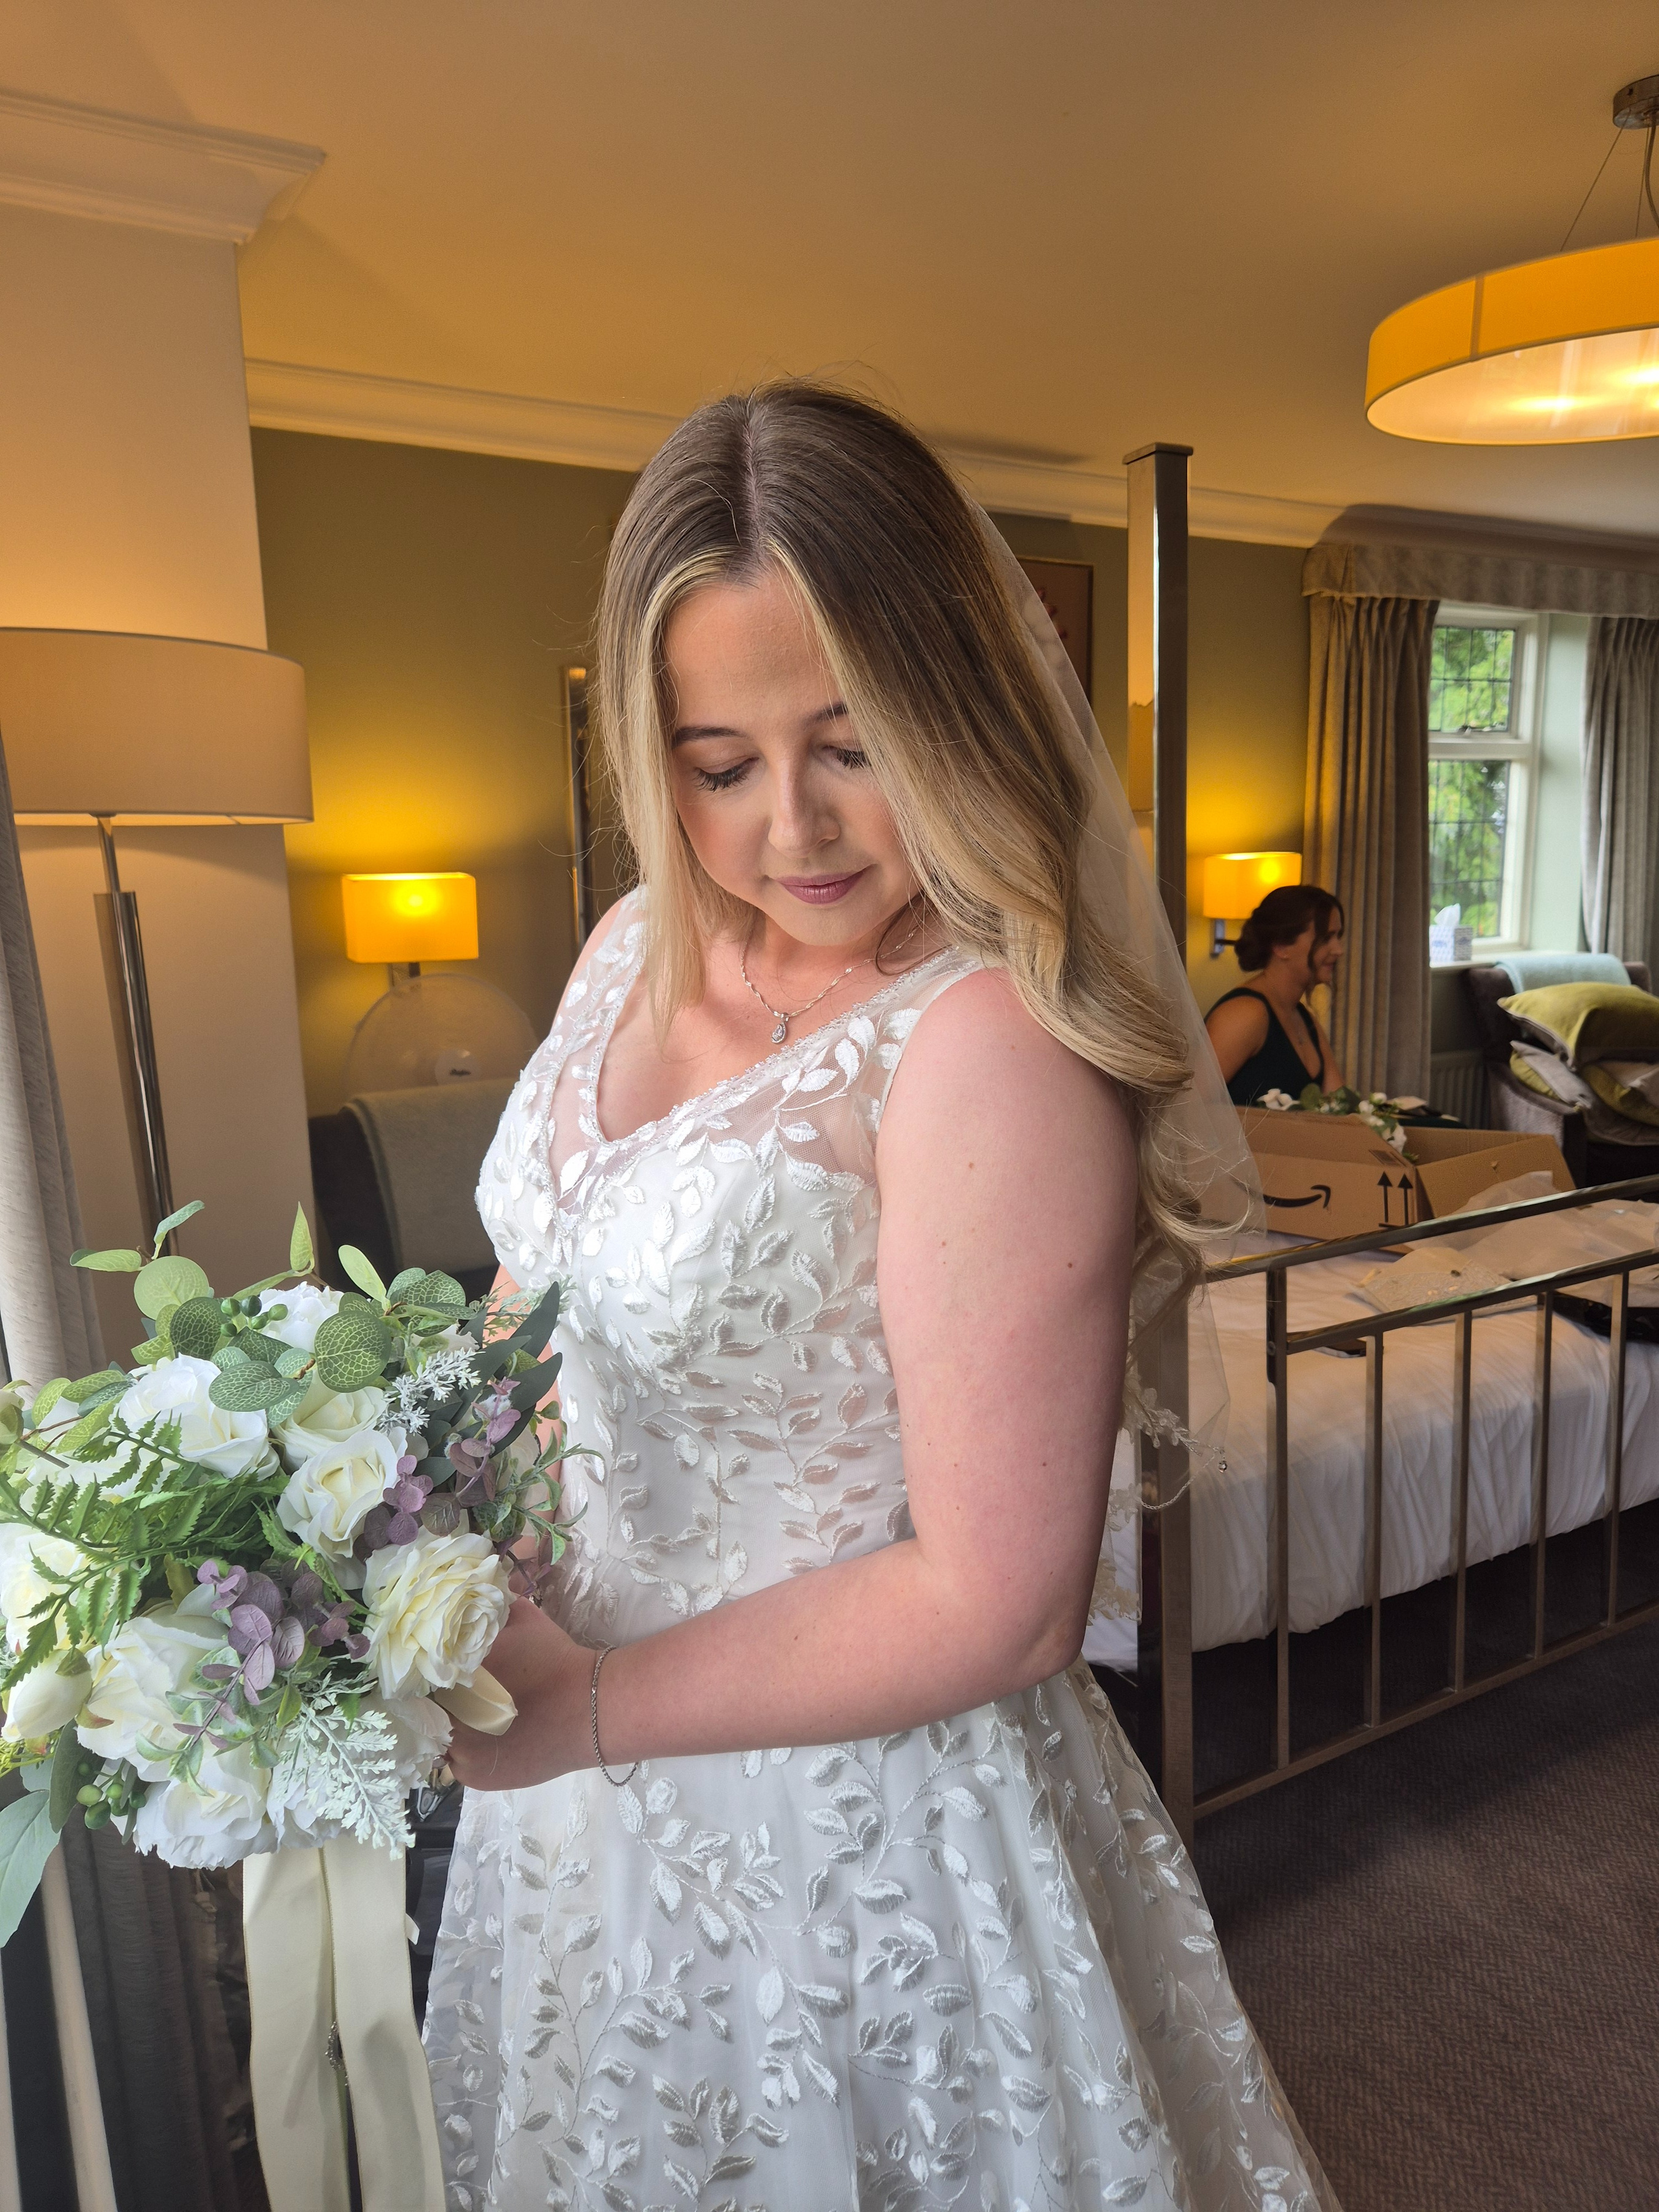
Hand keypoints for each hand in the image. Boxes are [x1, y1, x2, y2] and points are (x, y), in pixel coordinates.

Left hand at [444, 1599, 592, 1791]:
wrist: (589, 1708)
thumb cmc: (556, 1660)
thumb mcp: (526, 1620)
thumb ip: (496, 1610)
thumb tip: (482, 1597)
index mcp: (455, 1673)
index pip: (425, 1674)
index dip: (434, 1673)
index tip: (448, 1671)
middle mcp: (450, 1714)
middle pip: (430, 1708)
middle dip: (443, 1700)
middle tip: (464, 1694)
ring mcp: (461, 1750)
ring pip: (441, 1739)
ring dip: (452, 1729)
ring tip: (474, 1719)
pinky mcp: (476, 1776)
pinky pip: (458, 1764)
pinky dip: (467, 1753)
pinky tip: (486, 1740)